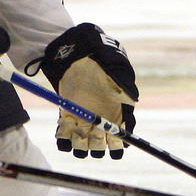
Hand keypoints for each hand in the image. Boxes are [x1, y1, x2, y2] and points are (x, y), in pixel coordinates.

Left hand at [39, 24, 137, 158]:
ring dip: (80, 145)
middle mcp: (101, 120)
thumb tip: (132, 101)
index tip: (113, 140)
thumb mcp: (116, 68)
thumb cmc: (101, 58)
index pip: (122, 136)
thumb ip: (123, 84)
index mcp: (118, 112)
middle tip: (94, 134)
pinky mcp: (66, 117)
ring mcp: (83, 120)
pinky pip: (64, 137)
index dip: (118, 144)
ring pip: (83, 144)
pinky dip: (63, 139)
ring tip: (77, 130)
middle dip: (98, 145)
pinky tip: (64, 129)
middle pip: (102, 145)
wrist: (78, 50)